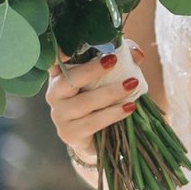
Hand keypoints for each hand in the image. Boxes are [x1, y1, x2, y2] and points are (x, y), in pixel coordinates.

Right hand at [48, 50, 146, 186]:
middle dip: (90, 70)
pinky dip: (112, 114)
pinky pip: (92, 122)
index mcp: (60, 76)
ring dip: (109, 93)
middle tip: (113, 60)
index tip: (69, 51)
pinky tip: (129, 107)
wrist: (97, 139)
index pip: (54, 62)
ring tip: (131, 84)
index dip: (58, 55)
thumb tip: (137, 54)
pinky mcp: (70, 134)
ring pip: (83, 103)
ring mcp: (60, 116)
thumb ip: (123, 60)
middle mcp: (54, 95)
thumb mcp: (110, 77)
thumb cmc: (102, 101)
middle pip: (67, 81)